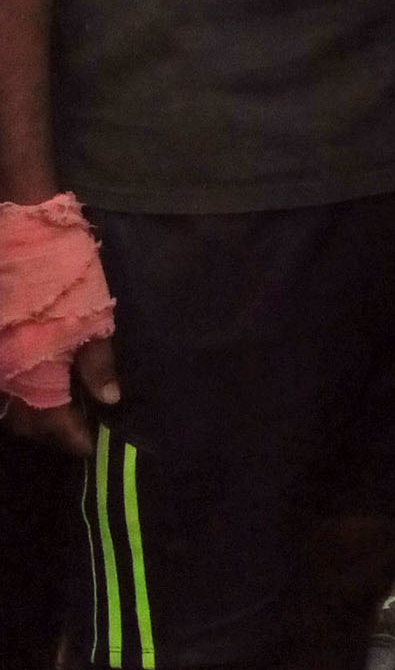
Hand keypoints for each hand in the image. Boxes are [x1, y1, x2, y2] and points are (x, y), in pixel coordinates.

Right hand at [1, 194, 119, 457]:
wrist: (23, 223)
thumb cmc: (62, 267)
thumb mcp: (90, 313)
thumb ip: (97, 362)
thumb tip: (110, 400)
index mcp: (29, 369)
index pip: (49, 423)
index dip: (72, 438)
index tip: (94, 446)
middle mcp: (4, 370)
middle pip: (22, 420)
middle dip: (50, 430)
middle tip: (82, 427)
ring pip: (7, 403)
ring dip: (32, 412)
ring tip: (65, 408)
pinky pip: (2, 381)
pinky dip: (17, 391)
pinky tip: (41, 382)